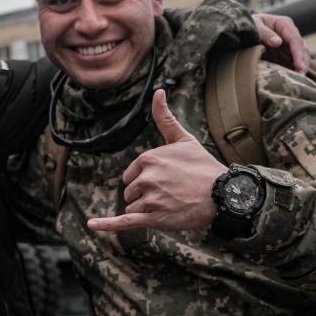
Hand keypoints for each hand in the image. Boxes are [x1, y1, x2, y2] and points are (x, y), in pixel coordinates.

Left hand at [87, 89, 226, 232]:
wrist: (224, 193)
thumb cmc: (203, 166)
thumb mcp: (183, 138)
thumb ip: (164, 117)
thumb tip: (158, 91)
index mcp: (148, 159)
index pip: (131, 175)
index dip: (146, 180)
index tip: (167, 180)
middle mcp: (146, 178)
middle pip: (131, 192)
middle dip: (146, 195)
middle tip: (172, 193)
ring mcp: (150, 199)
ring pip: (133, 207)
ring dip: (147, 209)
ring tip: (171, 205)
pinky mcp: (155, 218)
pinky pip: (125, 221)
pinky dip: (107, 224)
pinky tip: (92, 224)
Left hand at [253, 13, 309, 73]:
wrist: (245, 29)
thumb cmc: (250, 25)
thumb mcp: (255, 26)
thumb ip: (265, 33)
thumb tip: (277, 42)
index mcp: (284, 24)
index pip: (295, 39)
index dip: (298, 53)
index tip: (299, 66)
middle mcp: (289, 33)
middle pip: (301, 48)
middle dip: (302, 62)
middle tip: (301, 76)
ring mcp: (288, 43)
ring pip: (299, 56)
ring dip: (300, 67)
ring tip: (299, 79)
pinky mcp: (284, 52)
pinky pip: (291, 61)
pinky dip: (293, 69)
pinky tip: (292, 78)